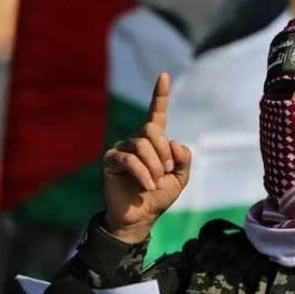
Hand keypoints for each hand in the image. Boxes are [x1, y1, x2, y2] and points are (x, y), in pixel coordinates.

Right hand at [103, 72, 191, 242]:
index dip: (160, 95)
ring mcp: (122, 148)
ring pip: (141, 145)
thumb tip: (175, 143)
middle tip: (165, 172)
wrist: (141, 217)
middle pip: (152, 130)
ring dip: (154, 166)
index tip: (164, 75)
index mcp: (154, 142)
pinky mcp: (111, 160)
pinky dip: (143, 173)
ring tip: (156, 183)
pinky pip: (129, 159)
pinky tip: (147, 185)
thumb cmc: (159, 197)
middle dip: (163, 152)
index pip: (157, 113)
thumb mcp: (180, 179)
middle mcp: (137, 140)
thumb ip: (183, 160)